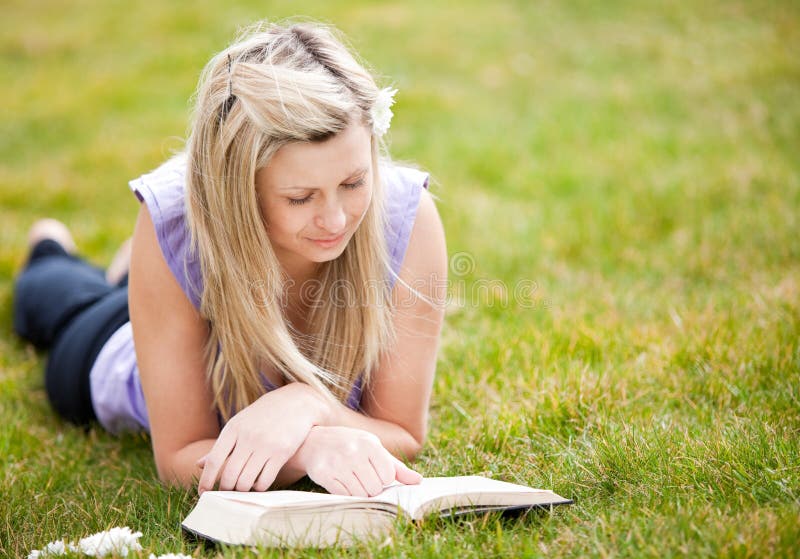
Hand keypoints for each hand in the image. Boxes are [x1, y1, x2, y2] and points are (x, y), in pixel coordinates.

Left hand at [197, 383, 328, 493]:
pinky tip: (258, 485)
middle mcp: (248, 437)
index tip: (203, 493)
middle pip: (229, 475)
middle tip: (226, 494)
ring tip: (242, 490)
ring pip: (246, 481)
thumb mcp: (240, 423)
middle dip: (225, 489)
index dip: (207, 480)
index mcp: (233, 428)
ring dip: (242, 490)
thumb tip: (199, 465)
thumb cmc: (263, 415)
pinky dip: (259, 487)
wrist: (296, 402)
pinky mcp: (281, 453)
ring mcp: (265, 445)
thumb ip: (221, 445)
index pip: (214, 461)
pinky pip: (265, 480)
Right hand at [293, 425, 421, 496]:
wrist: (314, 440)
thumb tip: (418, 481)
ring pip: (360, 495)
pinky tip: (341, 481)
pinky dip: (345, 493)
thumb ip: (396, 466)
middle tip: (361, 476)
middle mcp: (354, 452)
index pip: (388, 476)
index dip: (383, 479)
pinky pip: (344, 496)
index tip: (375, 472)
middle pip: (374, 488)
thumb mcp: (373, 448)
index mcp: (370, 444)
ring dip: (358, 492)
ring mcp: (338, 463)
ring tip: (351, 478)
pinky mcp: (324, 474)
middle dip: (371, 487)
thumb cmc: (350, 444)